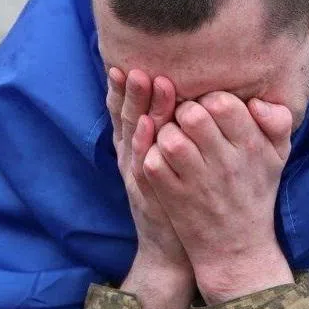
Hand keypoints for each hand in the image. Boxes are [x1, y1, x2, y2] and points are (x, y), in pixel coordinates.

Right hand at [106, 67, 194, 308]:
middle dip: (131, 88)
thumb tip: (184, 95)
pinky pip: (146, 165)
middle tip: (136, 60)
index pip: (128, 110)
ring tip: (145, 80)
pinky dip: (145, 144)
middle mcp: (133, 158)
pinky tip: (149, 126)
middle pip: (127, 116)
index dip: (124, 87)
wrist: (177, 249)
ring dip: (139, 106)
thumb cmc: (182, 199)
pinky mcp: (150, 195)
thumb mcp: (174, 161)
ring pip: (134, 136)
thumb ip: (176, 131)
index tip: (125, 58)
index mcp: (139, 148)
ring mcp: (138, 176)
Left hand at [141, 92, 294, 304]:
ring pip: (169, 137)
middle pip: (192, 115)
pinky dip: (151, 156)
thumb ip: (277, 122)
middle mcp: (225, 163)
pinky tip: (161, 159)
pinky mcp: (173, 198)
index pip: (223, 103)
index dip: (209, 99)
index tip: (209, 110)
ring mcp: (197, 182)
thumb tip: (256, 101)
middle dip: (183, 111)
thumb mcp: (278, 157)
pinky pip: (152, 163)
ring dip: (165, 133)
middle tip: (186, 122)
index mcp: (251, 146)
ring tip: (173, 139)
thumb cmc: (256, 193)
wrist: (238, 248)